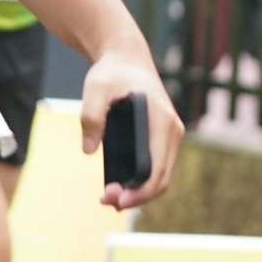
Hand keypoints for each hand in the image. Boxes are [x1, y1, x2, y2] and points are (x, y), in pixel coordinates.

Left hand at [78, 46, 183, 210]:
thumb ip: (91, 116)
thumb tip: (88, 150)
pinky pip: (157, 166)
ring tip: (110, 197)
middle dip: (137, 196)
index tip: (116, 200)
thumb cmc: (112, 72)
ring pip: (161, 175)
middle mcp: (173, 131)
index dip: (139, 191)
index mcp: (161, 120)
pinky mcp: (163, 137)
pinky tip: (120, 185)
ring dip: (139, 191)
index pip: (157, 169)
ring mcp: (170, 135)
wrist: (126, 59)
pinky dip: (141, 180)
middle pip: (162, 178)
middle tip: (106, 201)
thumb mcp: (96, 87)